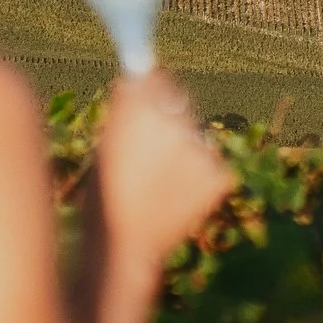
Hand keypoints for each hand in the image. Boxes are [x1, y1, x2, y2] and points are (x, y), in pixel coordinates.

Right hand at [96, 70, 234, 265]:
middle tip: (151, 148)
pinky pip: (208, 162)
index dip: (148, 89)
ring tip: (159, 180)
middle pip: (176, 101)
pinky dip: (196, 175)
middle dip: (166, 116)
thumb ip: (127, 111)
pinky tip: (174, 195)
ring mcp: (197, 145)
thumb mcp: (105, 144)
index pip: (152, 77)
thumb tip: (141, 83)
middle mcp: (170, 118)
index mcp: (135, 106)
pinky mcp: (217, 172)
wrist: (123, 245)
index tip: (146, 97)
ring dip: (182, 147)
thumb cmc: (105, 196)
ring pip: (193, 134)